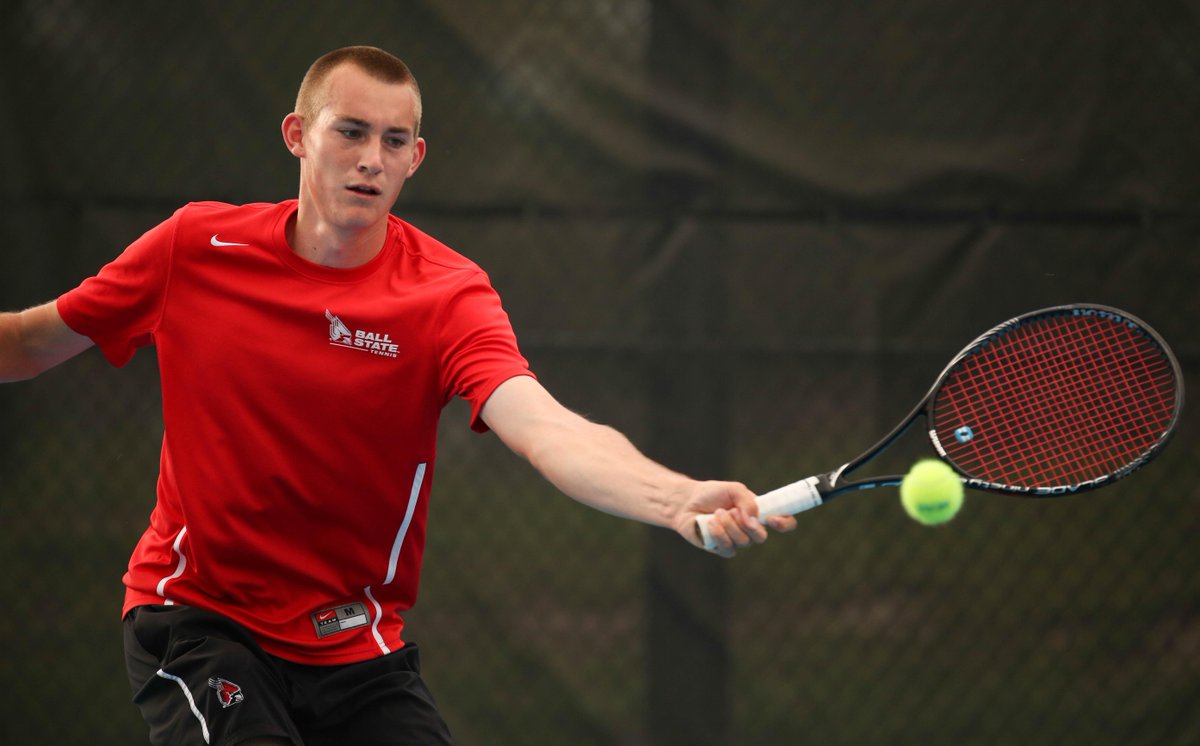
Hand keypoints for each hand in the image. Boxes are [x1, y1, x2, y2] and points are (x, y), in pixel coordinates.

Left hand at [677, 480, 797, 556]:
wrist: (687, 501)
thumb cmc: (712, 493)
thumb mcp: (733, 490)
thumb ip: (748, 501)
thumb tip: (754, 518)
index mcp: (758, 514)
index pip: (783, 523)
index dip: (785, 523)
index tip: (772, 518)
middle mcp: (750, 529)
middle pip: (761, 537)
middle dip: (748, 526)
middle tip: (734, 512)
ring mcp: (736, 540)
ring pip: (743, 542)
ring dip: (729, 525)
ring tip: (717, 512)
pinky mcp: (721, 548)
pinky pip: (728, 548)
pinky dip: (719, 534)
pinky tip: (711, 523)